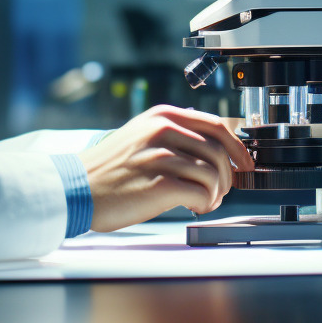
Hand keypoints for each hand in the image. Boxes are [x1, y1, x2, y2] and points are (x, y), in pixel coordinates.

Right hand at [78, 105, 254, 231]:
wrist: (77, 187)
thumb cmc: (109, 168)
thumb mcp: (141, 134)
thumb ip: (174, 133)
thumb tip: (214, 146)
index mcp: (163, 116)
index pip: (217, 125)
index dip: (237, 147)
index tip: (245, 163)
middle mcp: (165, 130)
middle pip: (219, 151)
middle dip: (227, 176)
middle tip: (219, 191)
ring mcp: (162, 156)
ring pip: (214, 174)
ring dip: (215, 194)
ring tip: (202, 202)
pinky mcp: (160, 183)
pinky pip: (202, 193)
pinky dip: (204, 204)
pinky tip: (193, 207)